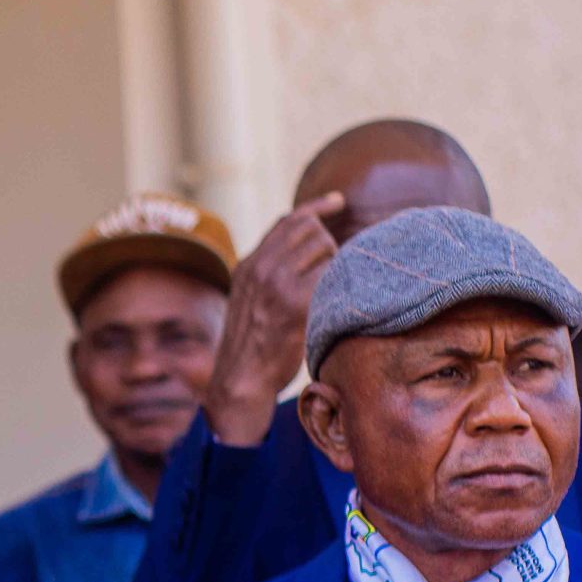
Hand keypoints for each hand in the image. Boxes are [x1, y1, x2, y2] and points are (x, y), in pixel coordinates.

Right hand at [203, 192, 345, 445]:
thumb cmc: (252, 346)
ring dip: (337, 263)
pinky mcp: (294, 303)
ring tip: (332, 291)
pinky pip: (331, 273)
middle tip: (333, 273)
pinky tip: (341, 300)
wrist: (240, 380)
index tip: (338, 201)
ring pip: (324, 247)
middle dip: (329, 244)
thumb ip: (268, 273)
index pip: (287, 221)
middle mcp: (260, 267)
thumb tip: (301, 250)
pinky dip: (342, 281)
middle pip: (310, 229)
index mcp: (248, 264)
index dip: (316, 207)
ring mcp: (275, 283)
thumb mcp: (250, 299)